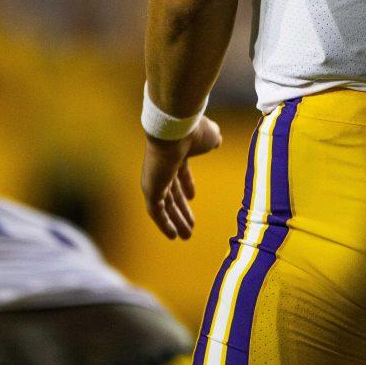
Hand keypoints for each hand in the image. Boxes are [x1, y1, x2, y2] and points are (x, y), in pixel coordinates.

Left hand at [141, 116, 221, 239]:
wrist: (175, 128)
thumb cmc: (194, 130)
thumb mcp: (210, 135)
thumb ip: (212, 139)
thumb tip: (216, 141)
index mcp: (176, 153)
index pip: (180, 173)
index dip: (187, 185)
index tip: (192, 197)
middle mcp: (163, 166)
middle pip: (172, 193)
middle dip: (182, 210)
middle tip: (190, 226)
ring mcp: (155, 178)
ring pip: (165, 205)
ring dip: (176, 221)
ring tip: (186, 236)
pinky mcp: (150, 188)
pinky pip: (156, 211)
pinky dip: (164, 223)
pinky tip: (173, 235)